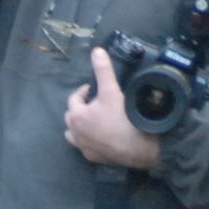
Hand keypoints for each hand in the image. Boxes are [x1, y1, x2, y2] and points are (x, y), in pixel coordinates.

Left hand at [63, 48, 161, 171]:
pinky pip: (85, 147)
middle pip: (72, 116)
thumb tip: (97, 50)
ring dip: (79, 126)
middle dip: (80, 108)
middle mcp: (75, 133)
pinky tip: (100, 137)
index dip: (83, 91)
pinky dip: (88, 140)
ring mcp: (82, 147)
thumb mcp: (111, 91)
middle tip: (95, 103)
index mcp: (76, 115)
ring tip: (93, 120)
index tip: (93, 88)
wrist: (136, 148)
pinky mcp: (92, 157)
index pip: (74, 99)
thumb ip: (103, 70)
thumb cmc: (122, 118)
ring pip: (73, 134)